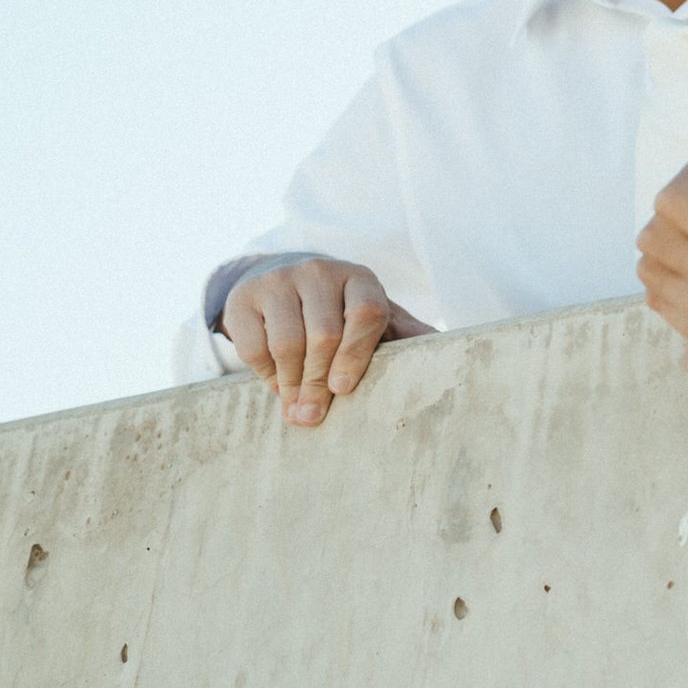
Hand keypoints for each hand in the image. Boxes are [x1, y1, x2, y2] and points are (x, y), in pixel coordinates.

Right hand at [221, 258, 432, 426]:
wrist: (281, 281)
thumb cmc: (337, 309)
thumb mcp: (372, 315)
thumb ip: (404, 334)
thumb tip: (443, 351)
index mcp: (359, 277)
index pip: (366, 312)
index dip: (357, 354)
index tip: (345, 389)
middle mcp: (320, 271)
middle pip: (324, 335)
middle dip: (320, 383)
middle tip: (314, 416)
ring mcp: (279, 281)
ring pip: (287, 344)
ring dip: (292, 385)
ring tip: (297, 409)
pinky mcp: (244, 297)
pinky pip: (253, 346)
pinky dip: (265, 375)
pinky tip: (277, 386)